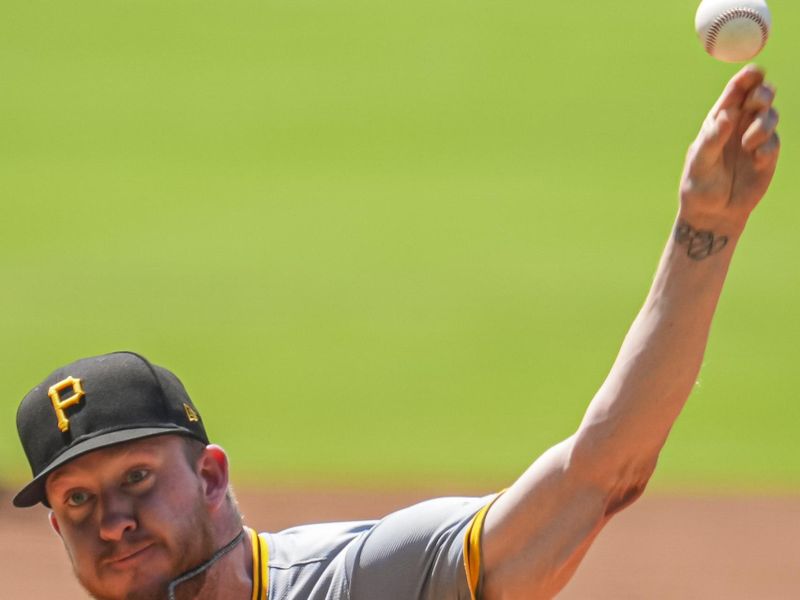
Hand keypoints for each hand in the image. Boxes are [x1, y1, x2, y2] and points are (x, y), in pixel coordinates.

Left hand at [679, 65, 779, 229]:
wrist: (714, 212)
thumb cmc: (699, 185)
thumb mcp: (700, 162)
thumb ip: (713, 138)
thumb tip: (727, 114)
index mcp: (719, 120)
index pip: (735, 91)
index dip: (747, 77)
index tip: (755, 71)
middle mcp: (739, 124)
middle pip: (760, 95)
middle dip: (763, 94)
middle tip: (757, 104)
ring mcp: (754, 138)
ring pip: (771, 115)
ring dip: (763, 124)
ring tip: (748, 144)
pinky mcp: (767, 154)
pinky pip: (775, 141)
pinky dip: (766, 147)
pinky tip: (755, 159)